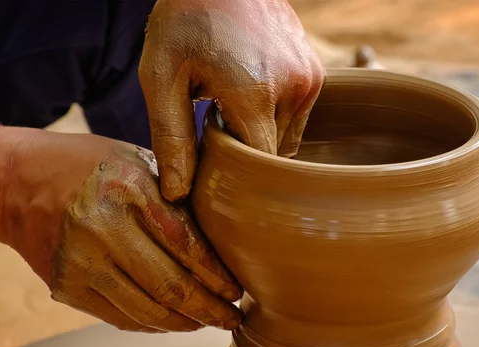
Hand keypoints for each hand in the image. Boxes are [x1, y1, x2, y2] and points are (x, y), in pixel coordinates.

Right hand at [0, 128, 241, 331]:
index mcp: (128, 189)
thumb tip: (221, 237)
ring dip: (183, 323)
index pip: (186, 244)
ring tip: (207, 323)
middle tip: (232, 319)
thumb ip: (173, 193)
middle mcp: (102, 229)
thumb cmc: (85, 165)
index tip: (237, 290)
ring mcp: (80, 262)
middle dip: (209, 310)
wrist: (13, 182)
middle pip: (170, 286)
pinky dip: (151, 324)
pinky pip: (119, 316)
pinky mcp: (65, 286)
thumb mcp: (134, 160)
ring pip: (146, 310)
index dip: (217, 275)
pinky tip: (171, 321)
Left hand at [139, 0, 324, 200]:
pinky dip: (274, 113)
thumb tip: (179, 193)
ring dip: (261, 131)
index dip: (234, 168)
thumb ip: (171, 137)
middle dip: (244, 147)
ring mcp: (311, 76)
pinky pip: (297, 113)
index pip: (258, 165)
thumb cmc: (184, 21)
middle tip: (213, 118)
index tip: (208, 155)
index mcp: (256, 94)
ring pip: (288, 135)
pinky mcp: (317, 69)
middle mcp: (295, 87)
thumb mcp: (162, 77)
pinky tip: (249, 89)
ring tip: (231, 100)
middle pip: (273, 152)